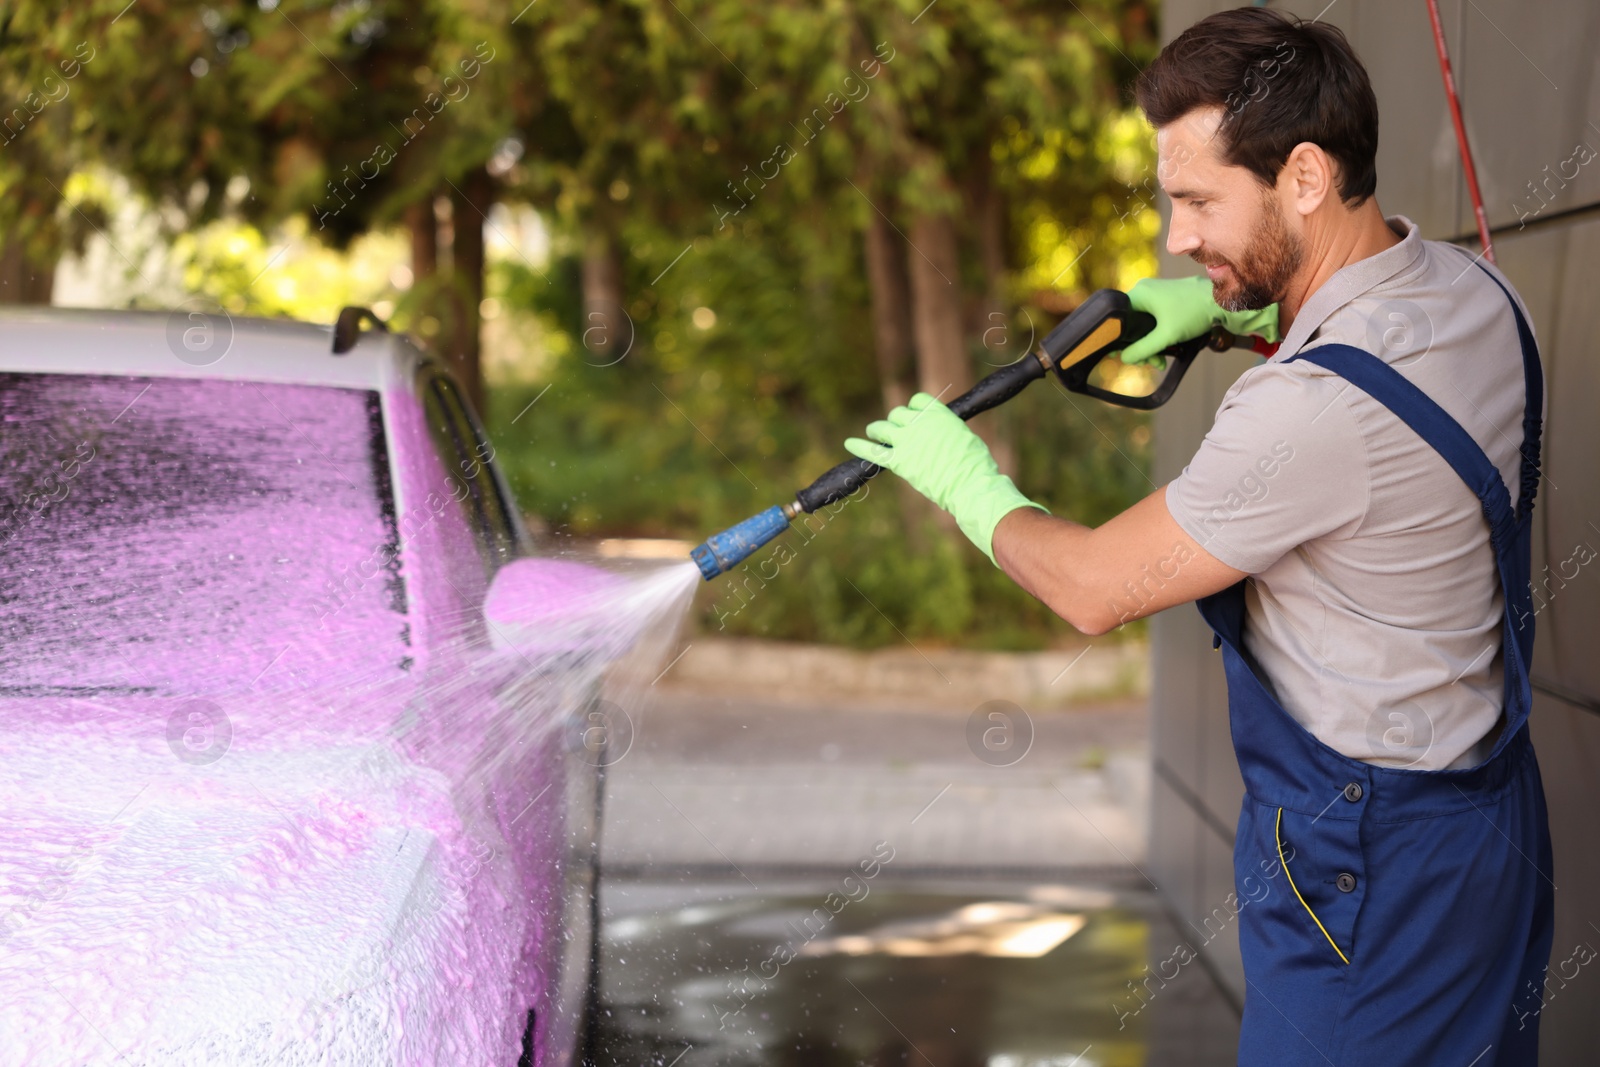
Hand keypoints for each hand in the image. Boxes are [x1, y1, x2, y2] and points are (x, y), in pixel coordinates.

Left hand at [843, 392, 1044, 563]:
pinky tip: (849, 444)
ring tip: (874, 433)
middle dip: (896, 422)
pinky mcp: (898, 461)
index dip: (914, 409)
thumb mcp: (963, 435)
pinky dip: (859, 446)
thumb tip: (939, 433)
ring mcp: (906, 441)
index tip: (914, 418)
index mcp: (937, 413)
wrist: (970, 484)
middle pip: (897, 413)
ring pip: (882, 427)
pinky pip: (872, 451)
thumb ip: (945, 429)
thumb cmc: (975, 463)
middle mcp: (919, 422)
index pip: (917, 400)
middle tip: (897, 432)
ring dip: (877, 429)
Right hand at [1118, 276, 1279, 365]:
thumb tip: (1124, 358)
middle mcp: (1144, 289)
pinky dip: (1158, 333)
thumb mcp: (1166, 336)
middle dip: (1140, 346)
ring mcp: (1156, 292)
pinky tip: (1167, 348)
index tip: (1123, 356)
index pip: (1118, 319)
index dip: (1119, 340)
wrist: (1223, 302)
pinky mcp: (1167, 297)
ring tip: (1162, 361)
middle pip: (1132, 323)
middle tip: (1150, 363)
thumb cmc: (1194, 313)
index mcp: (1139, 293)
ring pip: (1144, 323)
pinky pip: (1154, 318)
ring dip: (1151, 343)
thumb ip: (1143, 349)